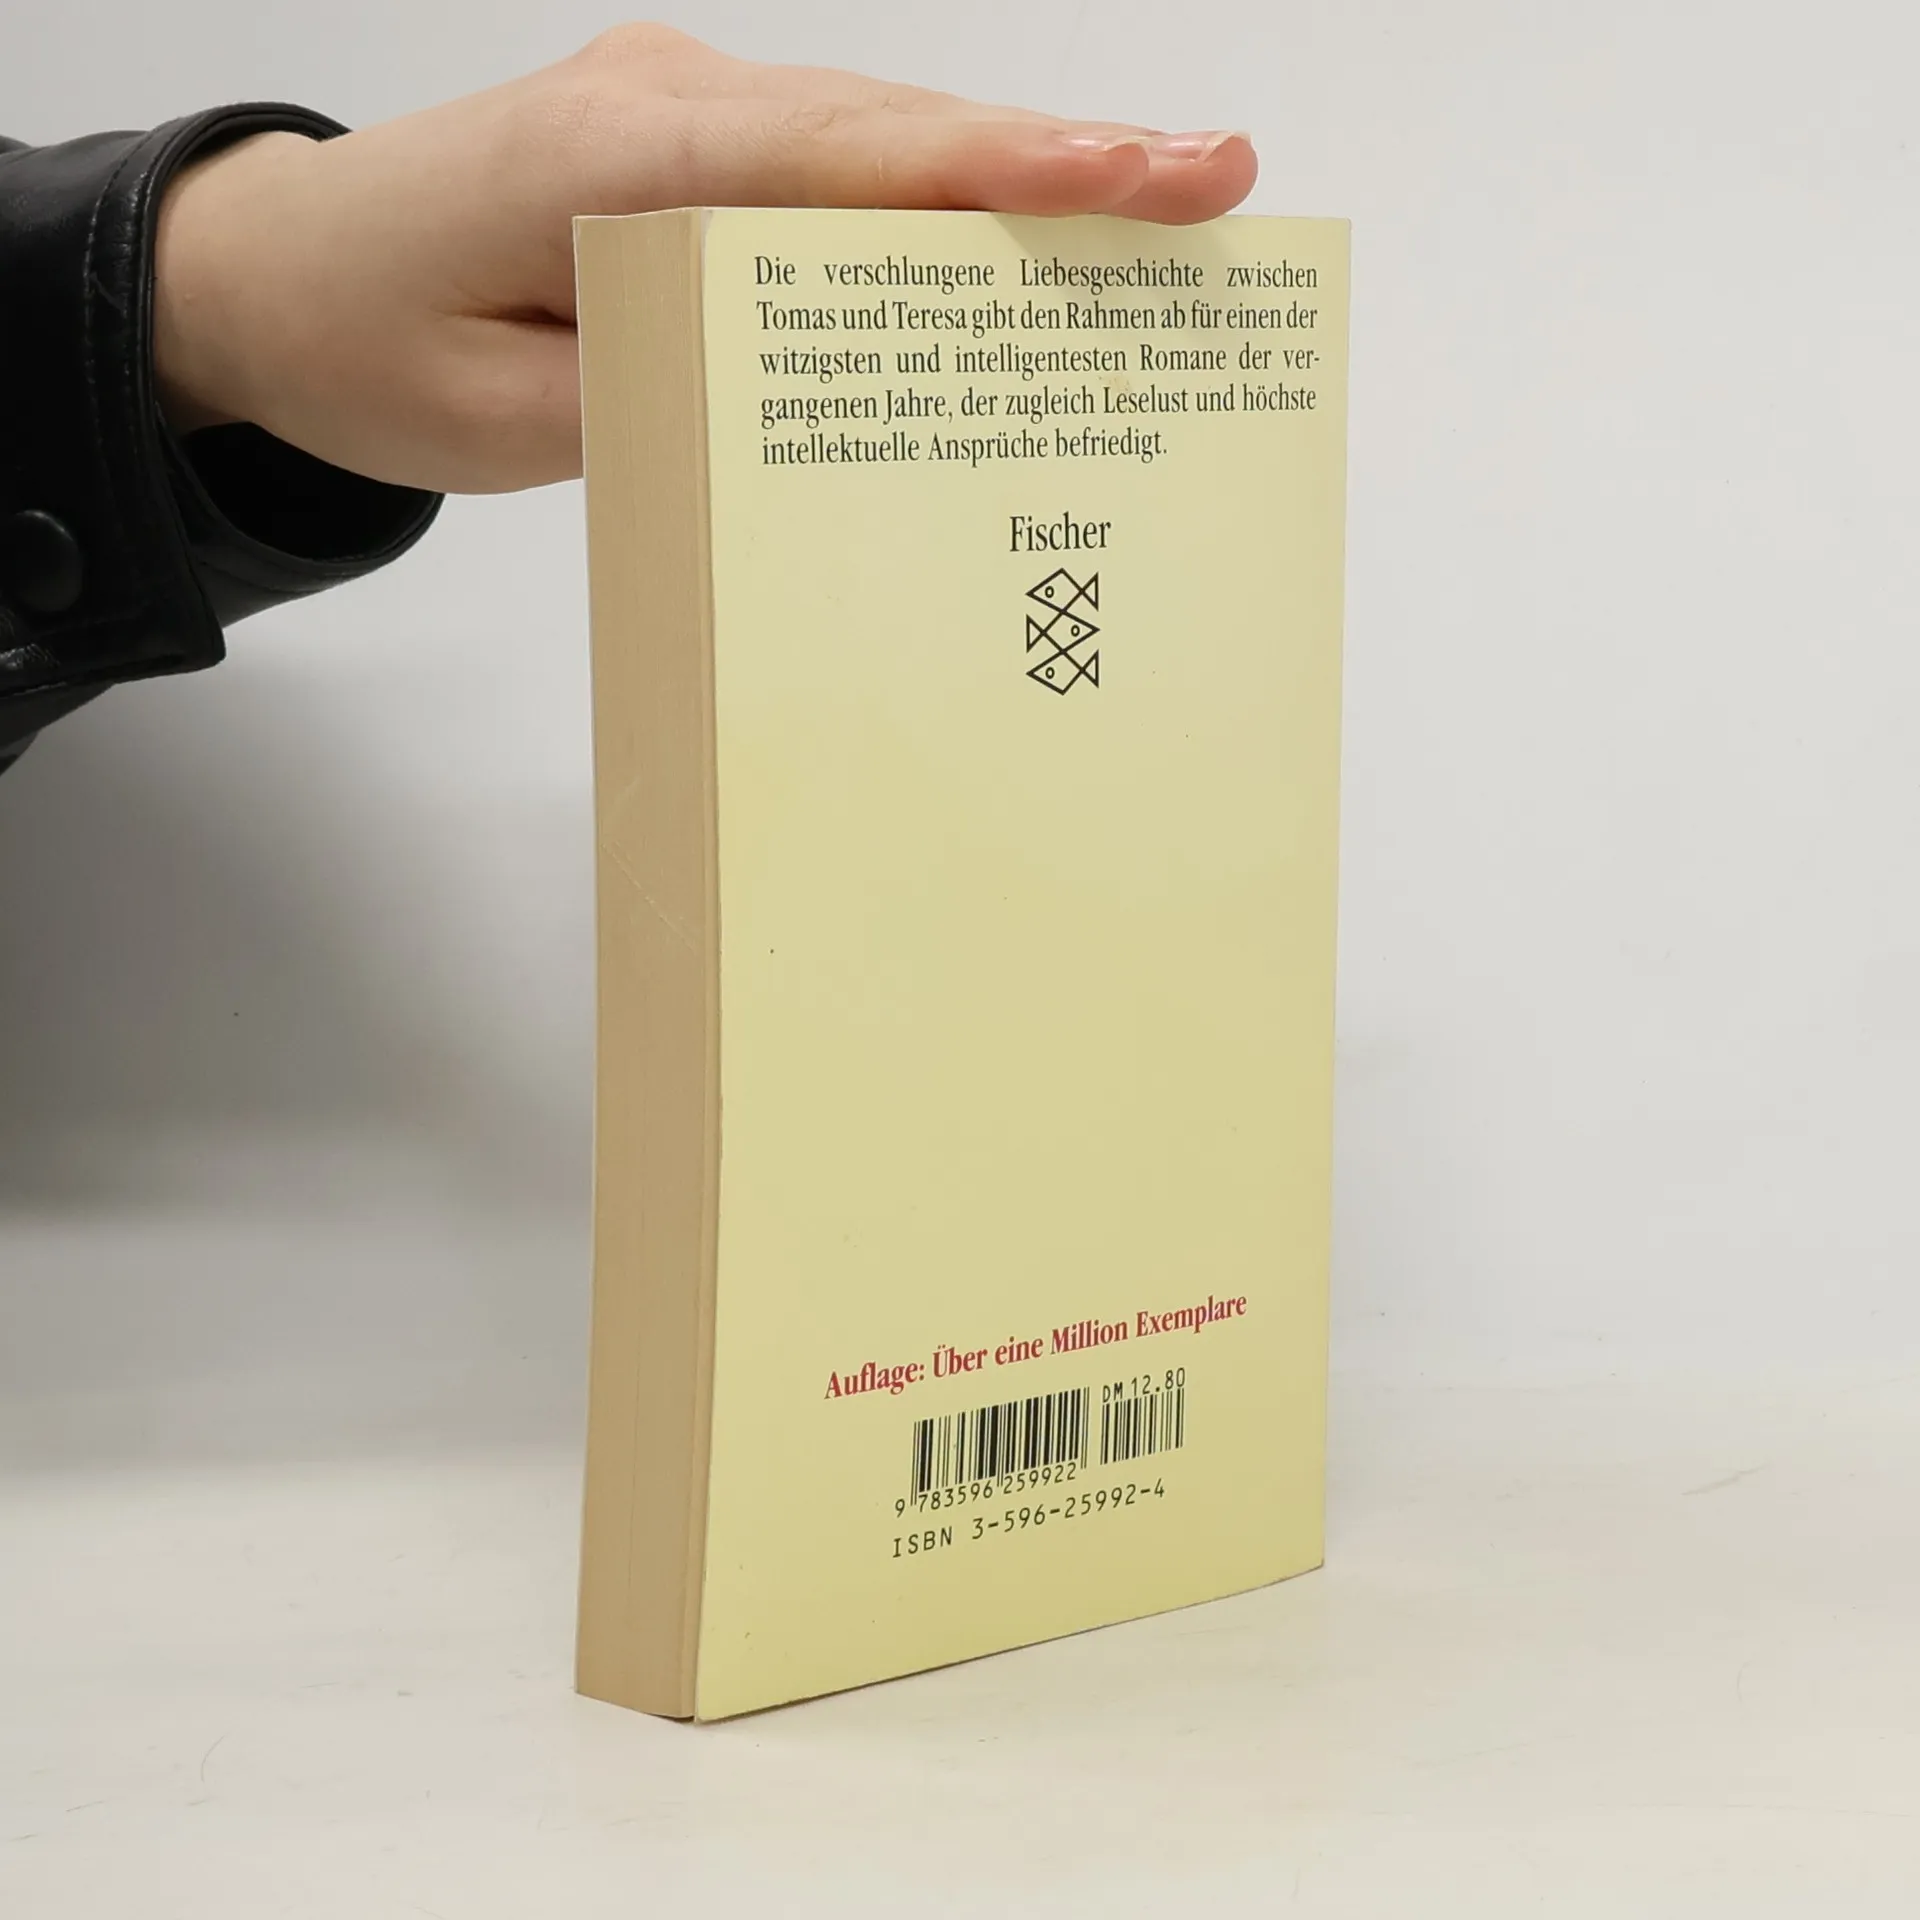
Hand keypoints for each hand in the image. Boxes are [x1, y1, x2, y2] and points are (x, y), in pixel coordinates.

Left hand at [153, 24, 1257, 494]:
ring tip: (1158, 209)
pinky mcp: (692, 152)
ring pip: (877, 142)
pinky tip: (1023, 239)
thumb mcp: (505, 425)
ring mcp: (683, 114)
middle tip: (1210, 182)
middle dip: (1057, 161)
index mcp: (613, 156)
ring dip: (1014, 179)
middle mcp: (666, 103)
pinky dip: (936, 204)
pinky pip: (834, 171)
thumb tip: (812, 412)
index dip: (991, 171)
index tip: (1128, 177)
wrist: (278, 276)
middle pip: (891, 131)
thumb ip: (664, 411)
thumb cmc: (370, 346)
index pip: (836, 156)